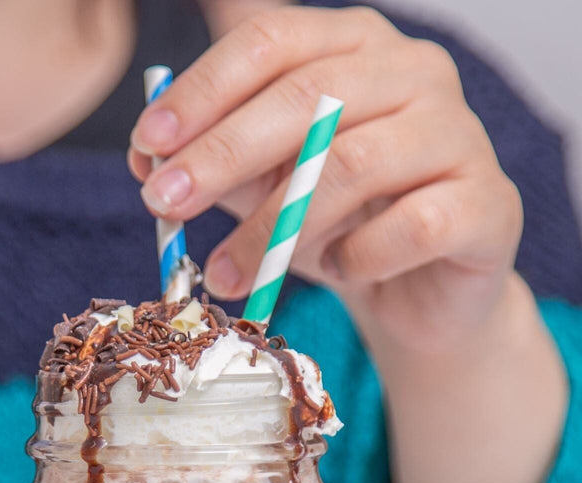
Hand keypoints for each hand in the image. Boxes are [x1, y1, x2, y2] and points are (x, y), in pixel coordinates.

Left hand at [128, 5, 523, 354]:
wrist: (418, 289)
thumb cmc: (336, 225)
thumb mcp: (265, 186)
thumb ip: (216, 162)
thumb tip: (145, 154)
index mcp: (353, 48)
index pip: (270, 42)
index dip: (203, 91)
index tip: (146, 142)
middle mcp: (413, 72)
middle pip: (306, 96)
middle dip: (221, 153)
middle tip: (162, 202)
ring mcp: (458, 132)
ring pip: (351, 166)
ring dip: (273, 228)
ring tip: (224, 277)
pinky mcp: (486, 203)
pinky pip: (410, 227)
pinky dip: (357, 257)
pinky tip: (337, 271)